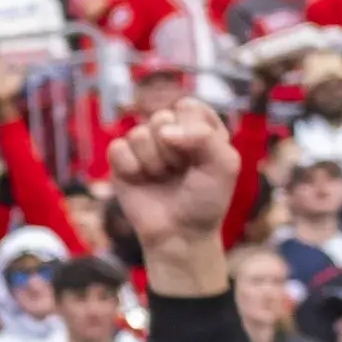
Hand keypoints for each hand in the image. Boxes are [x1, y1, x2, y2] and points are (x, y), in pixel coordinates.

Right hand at [97, 99, 241, 292]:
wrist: (179, 235)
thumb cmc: (205, 201)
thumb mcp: (224, 165)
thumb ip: (204, 137)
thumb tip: (164, 131)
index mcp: (198, 127)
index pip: (188, 107)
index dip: (192, 130)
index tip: (201, 155)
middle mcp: (170, 133)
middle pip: (161, 117)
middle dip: (172, 150)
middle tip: (180, 171)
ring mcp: (145, 147)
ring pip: (138, 133)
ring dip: (154, 162)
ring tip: (163, 178)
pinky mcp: (121, 162)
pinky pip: (117, 148)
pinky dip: (131, 168)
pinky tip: (141, 180)